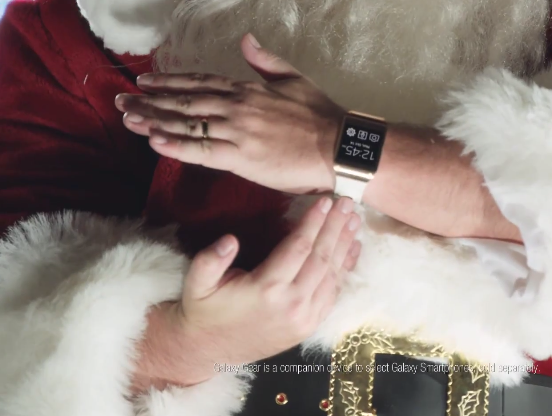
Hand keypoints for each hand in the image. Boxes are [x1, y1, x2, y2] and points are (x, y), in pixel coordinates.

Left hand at [115, 33, 345, 193]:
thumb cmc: (320, 115)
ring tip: (127, 120)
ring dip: (153, 121)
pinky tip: (153, 141)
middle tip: (121, 102)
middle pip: (184, 102)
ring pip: (186, 124)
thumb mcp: (294, 78)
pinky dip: (175, 145)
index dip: (170, 82)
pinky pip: (201, 150)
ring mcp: (236, 132)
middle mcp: (236, 107)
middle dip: (150, 102)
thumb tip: (246, 38)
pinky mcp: (240, 158)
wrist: (337, 146)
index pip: (199, 82)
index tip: (145, 82)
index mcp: (247, 89)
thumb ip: (266, 60)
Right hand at [132, 197, 360, 389]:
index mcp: (266, 289)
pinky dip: (345, 269)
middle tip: (348, 203)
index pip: (299, 248)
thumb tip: (230, 239)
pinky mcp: (309, 326)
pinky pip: (333, 293)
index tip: (325, 201)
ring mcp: (304, 318)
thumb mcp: (197, 283)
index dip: (314, 223)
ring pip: (332, 275)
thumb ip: (210, 260)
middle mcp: (291, 304)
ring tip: (354, 220)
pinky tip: (352, 249)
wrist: (210, 350)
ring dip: (345, 245)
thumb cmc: (205, 310)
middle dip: (336, 227)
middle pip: (322, 258)